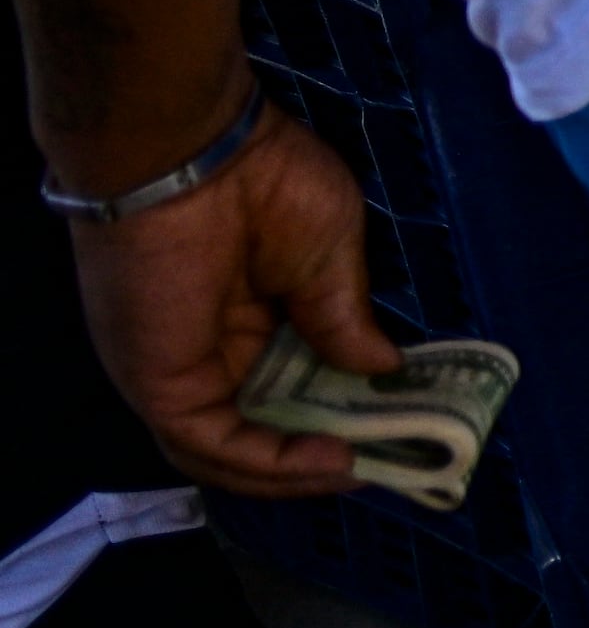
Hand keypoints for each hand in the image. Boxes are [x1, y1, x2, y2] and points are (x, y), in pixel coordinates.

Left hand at [62, 101, 395, 500]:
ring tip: (355, 470)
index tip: (388, 423)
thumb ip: (345, 318)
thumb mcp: (331, 254)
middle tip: (381, 458)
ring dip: (290, 473)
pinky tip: (329, 460)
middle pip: (255, 425)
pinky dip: (269, 465)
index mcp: (240, 312)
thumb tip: (382, 369)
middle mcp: (204, 349)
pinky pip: (213, 443)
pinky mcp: (160, 384)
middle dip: (314, 453)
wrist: (193, 154)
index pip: (279, 382)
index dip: (331, 410)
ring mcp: (177, 369)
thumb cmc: (265, 181)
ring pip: (226, 450)